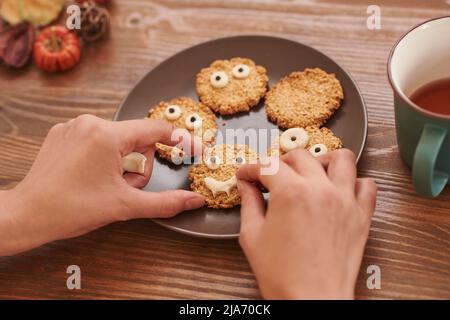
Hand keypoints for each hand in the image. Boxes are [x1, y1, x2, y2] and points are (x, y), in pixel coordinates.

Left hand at [0, 115, 204, 255]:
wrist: (29, 215)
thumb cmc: (71, 209)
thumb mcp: (125, 206)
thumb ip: (165, 202)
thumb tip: (194, 200)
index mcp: (106, 136)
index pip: (155, 129)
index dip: (179, 140)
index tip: (194, 149)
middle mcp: (89, 123)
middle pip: (136, 139)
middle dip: (138, 164)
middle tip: (124, 186)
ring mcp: (73, 126)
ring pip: (117, 140)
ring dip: (121, 163)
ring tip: (105, 184)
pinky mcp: (63, 133)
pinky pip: (97, 140)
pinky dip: (103, 157)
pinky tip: (90, 176)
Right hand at [236, 149, 376, 298]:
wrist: (312, 300)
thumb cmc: (282, 275)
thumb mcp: (252, 236)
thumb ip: (249, 203)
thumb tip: (246, 185)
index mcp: (290, 193)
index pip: (268, 165)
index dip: (252, 168)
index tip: (247, 175)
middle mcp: (320, 189)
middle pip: (301, 156)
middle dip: (281, 162)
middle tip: (273, 176)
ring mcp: (345, 200)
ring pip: (341, 158)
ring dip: (323, 160)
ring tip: (311, 173)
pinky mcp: (362, 215)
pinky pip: (367, 185)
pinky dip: (354, 182)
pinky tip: (339, 190)